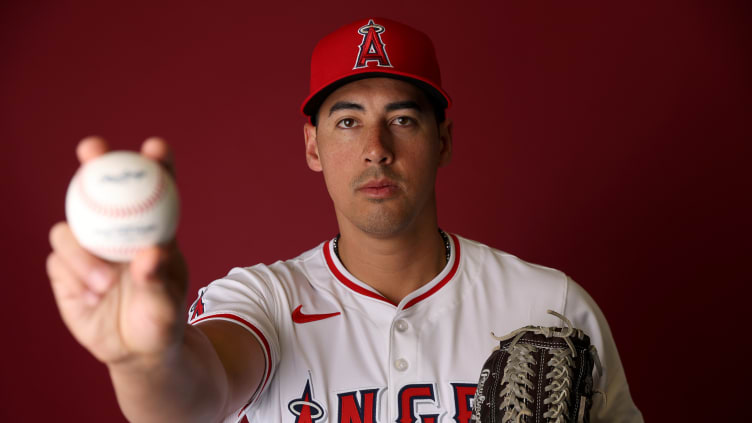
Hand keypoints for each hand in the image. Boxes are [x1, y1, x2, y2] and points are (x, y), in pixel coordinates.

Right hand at [47, 136, 187, 366]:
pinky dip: (74, 277)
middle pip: (101, 187)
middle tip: (92, 149)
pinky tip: (93, 298)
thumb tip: (149, 254)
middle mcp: (117, 230)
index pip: (155, 187)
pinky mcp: (63, 270)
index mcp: (153, 227)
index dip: (155, 162)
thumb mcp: (167, 303)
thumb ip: (158, 279)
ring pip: (71, 229)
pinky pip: (58, 263)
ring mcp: (86, 248)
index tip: (156, 148)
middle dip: (96, 160)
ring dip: (84, 252)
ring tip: (106, 285)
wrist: (136, 349)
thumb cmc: (161, 318)